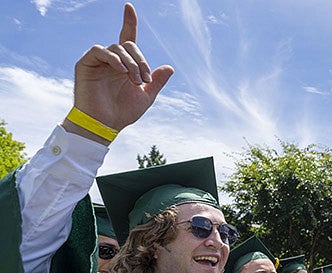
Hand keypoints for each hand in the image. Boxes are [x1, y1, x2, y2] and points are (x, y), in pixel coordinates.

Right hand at [67, 3, 172, 137]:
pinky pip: (100, 50)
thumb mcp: (146, 96)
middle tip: (144, 79)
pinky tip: (121, 71)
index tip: (129, 7)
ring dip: (131, 63)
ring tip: (134, 81)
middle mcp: (111, 60)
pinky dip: (113, 58)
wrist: (105, 125)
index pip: (127, 38)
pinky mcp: (85, 64)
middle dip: (141, 60)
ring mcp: (98, 61)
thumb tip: (169, 67)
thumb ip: (156, 81)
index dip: (129, 22)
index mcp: (124, 65)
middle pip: (129, 45)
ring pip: (117, 48)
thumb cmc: (122, 112)